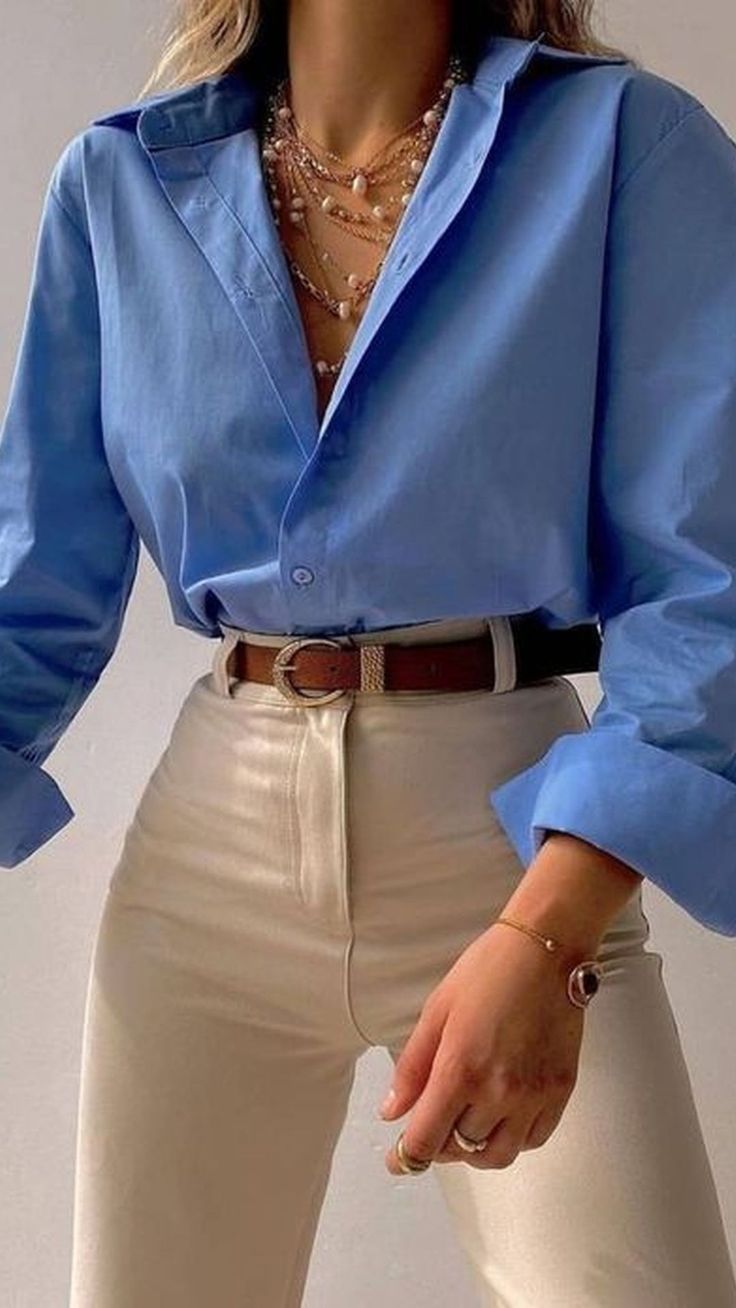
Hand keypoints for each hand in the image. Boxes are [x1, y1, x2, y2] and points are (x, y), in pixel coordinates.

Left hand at [380, 922, 585, 1173]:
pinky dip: (512, 1138)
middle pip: (460, 1150)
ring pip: (498, 1155)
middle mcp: (498, 1092)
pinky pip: (534, 1139)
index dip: (405, 1157)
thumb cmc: (489, 970)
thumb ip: (411, 1068)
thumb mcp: (436, 1012)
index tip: (397, 1159)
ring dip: (475, 1149)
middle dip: (438, 1144)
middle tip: (431, 1126)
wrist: (545, 951)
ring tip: (465, 1125)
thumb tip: (392, 1110)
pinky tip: (501, 1116)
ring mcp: (534, 1095)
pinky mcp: (561, 1091)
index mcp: (460, 1071)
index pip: (426, 1140)